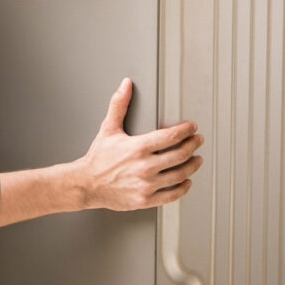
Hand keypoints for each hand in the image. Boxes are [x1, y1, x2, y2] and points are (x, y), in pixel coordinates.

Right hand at [72, 78, 203, 210]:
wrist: (86, 184)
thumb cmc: (98, 159)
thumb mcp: (108, 129)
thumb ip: (119, 105)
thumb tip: (125, 85)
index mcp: (138, 148)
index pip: (171, 136)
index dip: (186, 130)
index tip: (192, 128)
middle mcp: (144, 167)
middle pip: (180, 155)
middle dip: (193, 145)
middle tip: (198, 140)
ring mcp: (146, 185)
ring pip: (179, 174)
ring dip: (192, 166)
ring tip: (196, 159)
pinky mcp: (145, 200)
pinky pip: (171, 195)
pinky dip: (183, 188)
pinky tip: (186, 182)